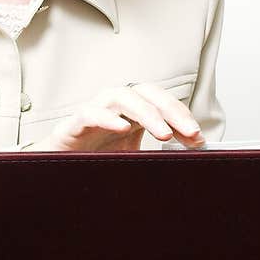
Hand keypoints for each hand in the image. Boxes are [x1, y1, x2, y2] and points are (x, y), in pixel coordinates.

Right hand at [28, 82, 204, 152]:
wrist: (60, 168)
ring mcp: (95, 111)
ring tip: (163, 132)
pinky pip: (90, 113)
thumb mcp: (134, 156)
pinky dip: (107, 117)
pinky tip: (123, 128)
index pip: (161, 101)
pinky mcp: (74, 124)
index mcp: (132, 110)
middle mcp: (115, 105)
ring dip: (146, 112)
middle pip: (146, 92)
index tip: (198, 136)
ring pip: (121, 96)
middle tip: (190, 132)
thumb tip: (194, 157)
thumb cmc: (97, 157)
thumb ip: (159, 154)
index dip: (182, 115)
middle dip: (171, 109)